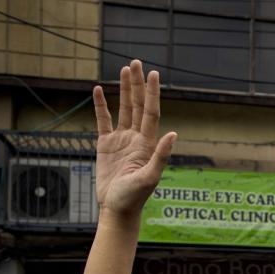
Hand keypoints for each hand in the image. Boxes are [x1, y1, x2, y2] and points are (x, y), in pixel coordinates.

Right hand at [93, 60, 175, 218]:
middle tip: (137, 62)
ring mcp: (121, 141)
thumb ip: (161, 155)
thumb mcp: (150, 177)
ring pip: (123, 109)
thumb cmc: (134, 198)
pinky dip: (101, 106)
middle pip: (138, 105)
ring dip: (124, 90)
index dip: (152, 93)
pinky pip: (103, 121)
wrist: (117, 209)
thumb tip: (174, 134)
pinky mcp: (106, 146)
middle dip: (138, 84)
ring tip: (125, 69)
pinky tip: (100, 90)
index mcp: (148, 144)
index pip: (151, 112)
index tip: (153, 74)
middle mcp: (136, 139)